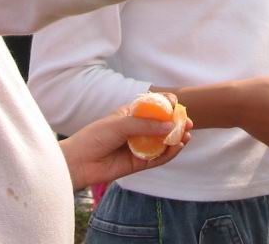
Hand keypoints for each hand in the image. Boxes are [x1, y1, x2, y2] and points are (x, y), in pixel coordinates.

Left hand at [60, 96, 192, 188]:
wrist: (79, 162)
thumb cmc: (96, 136)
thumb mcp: (121, 124)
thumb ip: (146, 125)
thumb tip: (170, 126)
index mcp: (132, 115)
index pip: (154, 108)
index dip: (167, 105)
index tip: (177, 104)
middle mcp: (138, 130)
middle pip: (163, 126)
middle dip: (177, 124)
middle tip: (188, 123)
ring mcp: (140, 147)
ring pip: (164, 143)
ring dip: (177, 139)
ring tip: (186, 136)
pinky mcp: (140, 163)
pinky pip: (159, 158)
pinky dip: (170, 154)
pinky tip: (177, 147)